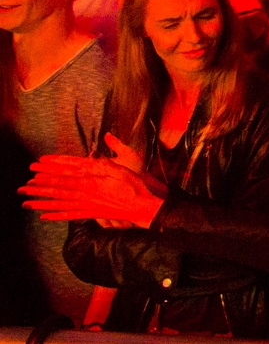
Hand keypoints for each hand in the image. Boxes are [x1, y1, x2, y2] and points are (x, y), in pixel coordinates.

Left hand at [21, 155, 164, 228]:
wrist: (142, 207)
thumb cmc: (135, 186)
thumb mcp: (123, 169)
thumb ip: (106, 163)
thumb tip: (92, 154)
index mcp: (92, 182)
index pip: (65, 178)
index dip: (48, 175)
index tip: (34, 173)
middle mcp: (86, 195)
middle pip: (58, 192)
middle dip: (39, 190)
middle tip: (22, 189)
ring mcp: (87, 206)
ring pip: (61, 205)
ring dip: (42, 204)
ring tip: (26, 204)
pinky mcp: (91, 214)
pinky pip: (70, 215)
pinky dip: (57, 216)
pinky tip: (45, 217)